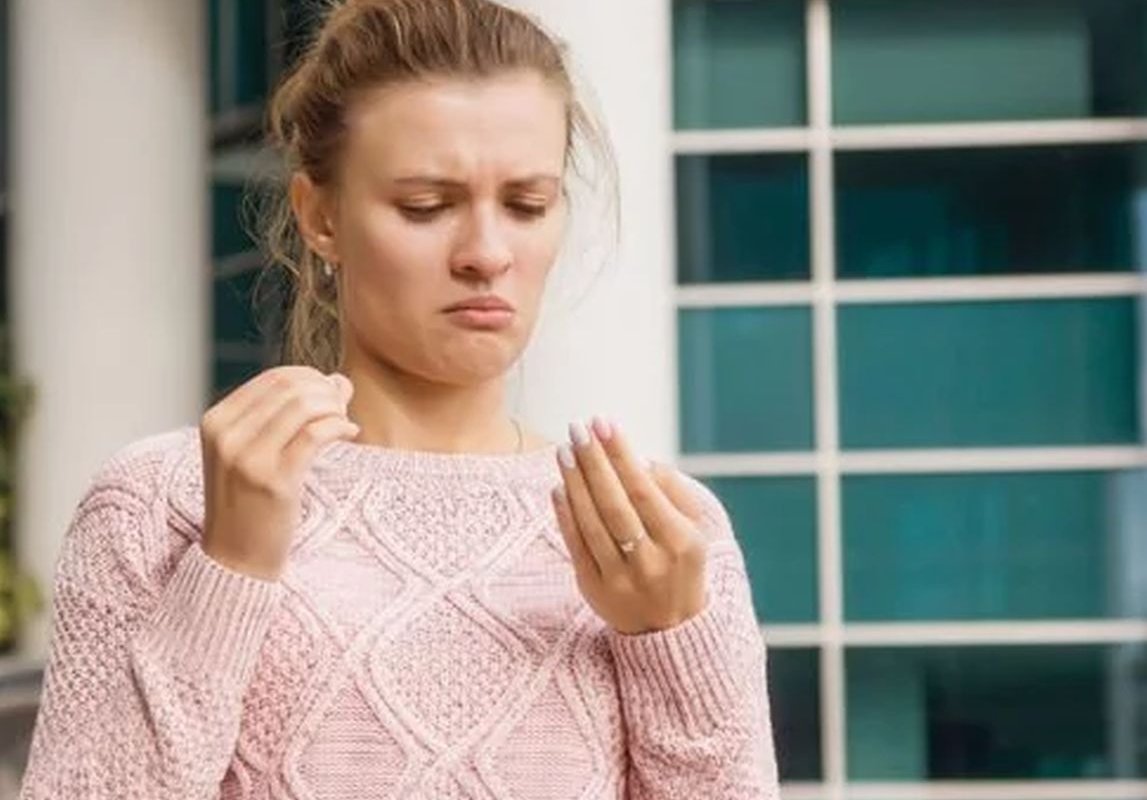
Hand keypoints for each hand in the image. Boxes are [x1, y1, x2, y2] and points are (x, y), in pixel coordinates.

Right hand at [200, 366, 358, 580]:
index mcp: (216, 421)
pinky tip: (349, 434)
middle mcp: (226, 435)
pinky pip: (317, 433)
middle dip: (326, 392)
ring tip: (344, 423)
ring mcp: (248, 458)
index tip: (330, 396)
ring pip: (304, 406)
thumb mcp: (257, 451)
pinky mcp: (275, 480)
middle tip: (342, 410)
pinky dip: (340, 427)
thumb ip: (292, 413)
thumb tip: (339, 380)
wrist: (236, 558)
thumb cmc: (251, 502)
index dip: (311, 379)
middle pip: (291, 387)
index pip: (273, 378)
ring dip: (335, 408)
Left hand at [551, 418, 707, 634]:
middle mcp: (651, 562)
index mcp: (681, 542)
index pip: (644, 489)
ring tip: (564, 450)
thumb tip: (640, 459)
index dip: (621, 454)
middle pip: (614, 503)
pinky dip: (565, 513)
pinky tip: (558, 486)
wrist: (671, 630)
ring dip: (575, 482)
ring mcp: (620, 579)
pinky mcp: (594, 589)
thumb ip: (672, 492)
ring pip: (592, 522)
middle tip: (577, 428)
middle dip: (594, 461)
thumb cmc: (681, 565)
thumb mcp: (694, 530)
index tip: (604, 423)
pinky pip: (575, 544)